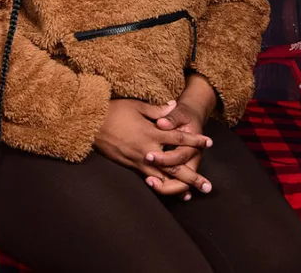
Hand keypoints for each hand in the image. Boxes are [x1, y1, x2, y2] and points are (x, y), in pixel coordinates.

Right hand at [93, 98, 212, 197]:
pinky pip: (148, 179)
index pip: (178, 138)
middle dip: (193, 176)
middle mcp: (147, 150)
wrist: (91, 123)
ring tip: (192, 194)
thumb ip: (157, 109)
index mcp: (151, 132)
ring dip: (178, 187)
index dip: (195, 140)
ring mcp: (138, 160)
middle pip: (175, 166)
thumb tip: (172, 105)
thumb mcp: (136, 106)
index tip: (209, 142)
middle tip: (208, 186)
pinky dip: (161, 186)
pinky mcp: (130, 166)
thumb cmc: (113, 111)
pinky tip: (168, 191)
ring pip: (162, 177)